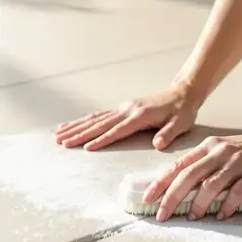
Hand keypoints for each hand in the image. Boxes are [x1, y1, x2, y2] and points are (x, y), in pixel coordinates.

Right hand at [54, 84, 200, 151]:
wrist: (182, 93)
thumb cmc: (183, 111)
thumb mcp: (181, 123)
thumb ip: (169, 133)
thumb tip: (158, 144)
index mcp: (140, 116)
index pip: (117, 130)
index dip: (102, 140)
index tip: (86, 148)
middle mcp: (127, 110)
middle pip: (99, 123)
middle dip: (79, 134)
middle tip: (61, 142)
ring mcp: (123, 108)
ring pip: (95, 118)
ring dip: (76, 127)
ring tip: (58, 134)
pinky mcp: (122, 108)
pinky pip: (99, 115)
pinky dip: (84, 121)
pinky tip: (73, 126)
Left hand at [141, 126, 241, 221]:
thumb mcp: (226, 151)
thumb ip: (207, 166)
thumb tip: (184, 189)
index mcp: (210, 146)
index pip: (179, 165)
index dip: (161, 182)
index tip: (147, 198)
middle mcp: (220, 152)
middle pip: (189, 175)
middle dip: (171, 197)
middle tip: (161, 215)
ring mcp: (238, 162)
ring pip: (210, 184)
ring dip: (198, 204)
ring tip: (192, 218)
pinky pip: (237, 191)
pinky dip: (227, 205)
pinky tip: (222, 216)